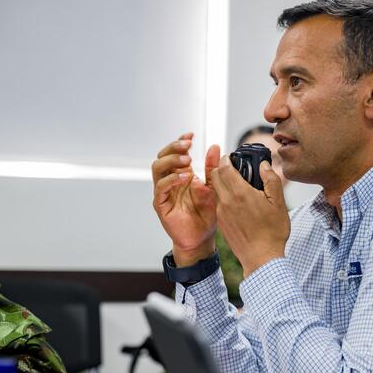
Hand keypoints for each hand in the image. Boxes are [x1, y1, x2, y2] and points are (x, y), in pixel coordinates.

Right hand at [152, 133, 220, 265]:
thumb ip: (212, 168)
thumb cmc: (207, 214)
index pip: (175, 153)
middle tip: (188, 145)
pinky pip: (160, 188)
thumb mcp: (214, 187)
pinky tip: (185, 177)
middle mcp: (170, 181)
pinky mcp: (161, 204)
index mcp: (181, 175)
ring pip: (157, 168)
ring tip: (187, 160)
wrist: (202, 238)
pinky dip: (172, 179)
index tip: (191, 134)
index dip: (180, 141)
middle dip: (174, 147)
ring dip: (171, 160)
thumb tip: (214, 146)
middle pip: (162, 156)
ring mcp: (164, 192)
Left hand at [211, 156, 289, 276]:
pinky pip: (218, 203)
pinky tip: (238, 202)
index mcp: (240, 193)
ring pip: (215, 189)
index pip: (224, 167)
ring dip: (222, 183)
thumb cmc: (272, 232)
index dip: (227, 158)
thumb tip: (264, 165)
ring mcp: (222, 213)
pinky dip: (224, 197)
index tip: (233, 157)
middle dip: (222, 168)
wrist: (261, 258)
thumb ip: (271, 179)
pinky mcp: (221, 223)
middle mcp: (226, 201)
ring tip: (238, 185)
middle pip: (215, 175)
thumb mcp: (279, 202)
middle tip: (234, 168)